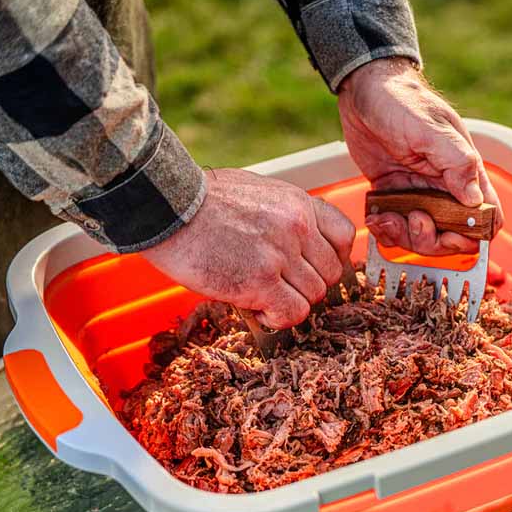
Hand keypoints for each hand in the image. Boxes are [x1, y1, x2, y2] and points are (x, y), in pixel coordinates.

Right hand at [141, 169, 354, 328]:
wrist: (167, 206)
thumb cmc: (201, 201)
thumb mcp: (256, 193)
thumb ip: (283, 216)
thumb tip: (296, 246)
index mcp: (298, 204)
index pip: (344, 236)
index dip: (333, 258)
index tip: (314, 268)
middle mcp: (297, 228)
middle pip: (331, 273)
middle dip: (307, 285)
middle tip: (280, 287)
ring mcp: (280, 255)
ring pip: (313, 296)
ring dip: (289, 302)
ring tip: (261, 296)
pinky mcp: (260, 281)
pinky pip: (292, 313)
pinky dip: (278, 319)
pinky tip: (257, 310)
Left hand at [338, 58, 501, 254]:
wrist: (364, 91)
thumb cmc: (401, 100)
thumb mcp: (430, 128)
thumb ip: (456, 161)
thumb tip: (475, 200)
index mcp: (465, 170)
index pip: (488, 214)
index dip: (477, 233)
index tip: (454, 232)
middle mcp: (445, 187)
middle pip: (454, 235)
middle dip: (435, 240)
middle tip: (416, 221)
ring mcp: (419, 193)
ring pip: (423, 237)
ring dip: (406, 237)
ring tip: (387, 219)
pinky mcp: (394, 195)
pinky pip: (396, 227)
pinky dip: (386, 231)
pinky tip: (376, 217)